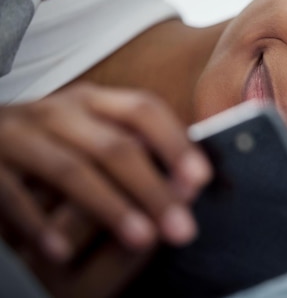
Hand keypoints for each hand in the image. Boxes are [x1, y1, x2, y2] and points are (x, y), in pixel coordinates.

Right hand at [0, 83, 211, 261]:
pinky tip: (62, 252)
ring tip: (141, 239)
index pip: (144, 110)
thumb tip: (190, 184)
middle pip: (115, 146)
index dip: (175, 142)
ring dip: (110, 207)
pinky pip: (12, 195)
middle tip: (182, 228)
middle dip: (153, 189)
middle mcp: (59, 112)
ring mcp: (20, 135)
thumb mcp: (93, 134)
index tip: (201, 178)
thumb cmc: (54, 144)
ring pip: (71, 170)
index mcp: (93, 101)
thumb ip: (135, 148)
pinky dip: (39, 224)